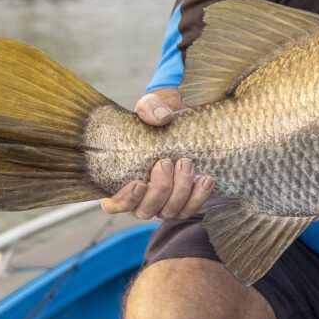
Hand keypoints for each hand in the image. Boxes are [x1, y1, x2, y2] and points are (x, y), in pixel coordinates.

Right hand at [100, 89, 213, 220]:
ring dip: (180, 191)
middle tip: (167, 162)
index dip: (124, 201)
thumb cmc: (156, 116)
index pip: (113, 205)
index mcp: (121, 180)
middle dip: (160, 189)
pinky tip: (205, 178)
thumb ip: (149, 108)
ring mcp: (163, 202)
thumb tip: (163, 118)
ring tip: (187, 163)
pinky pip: (190, 209)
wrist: (182, 121)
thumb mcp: (150, 106)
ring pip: (169, 212)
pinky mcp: (184, 201)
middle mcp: (141, 197)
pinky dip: (199, 197)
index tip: (139, 183)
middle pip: (145, 211)